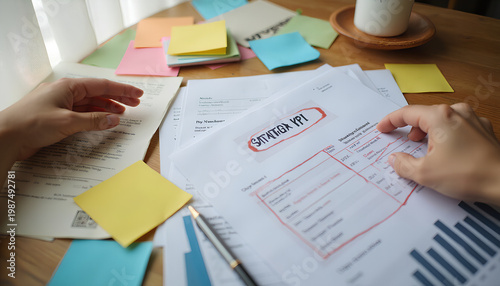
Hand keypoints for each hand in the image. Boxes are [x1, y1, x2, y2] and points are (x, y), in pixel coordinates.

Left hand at [0, 78, 142, 161]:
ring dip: (107, 107)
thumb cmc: (33, 124)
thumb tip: (116, 119)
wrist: (6, 136)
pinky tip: (103, 120)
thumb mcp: (68, 122)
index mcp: (69, 87)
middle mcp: (66, 92)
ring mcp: (61, 103)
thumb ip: (94, 120)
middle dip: (118, 98)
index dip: (122, 90)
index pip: (102, 85)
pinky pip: (82, 112)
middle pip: (98, 92)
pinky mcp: (57, 116)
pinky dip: (95, 116)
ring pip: (90, 103)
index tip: (138, 94)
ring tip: (123, 113)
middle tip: (136, 103)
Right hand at [377, 103, 499, 204]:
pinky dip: (446, 136)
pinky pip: (458, 128)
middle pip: (426, 115)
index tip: (382, 128)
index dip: (391, 121)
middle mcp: (457, 112)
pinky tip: (446, 152)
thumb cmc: (467, 174)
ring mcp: (473, 120)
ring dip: (429, 132)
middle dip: (411, 128)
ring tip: (424, 149)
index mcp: (440, 116)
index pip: (407, 113)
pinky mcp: (484, 131)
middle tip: (402, 141)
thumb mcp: (425, 173)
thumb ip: (403, 164)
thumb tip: (395, 159)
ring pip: (443, 120)